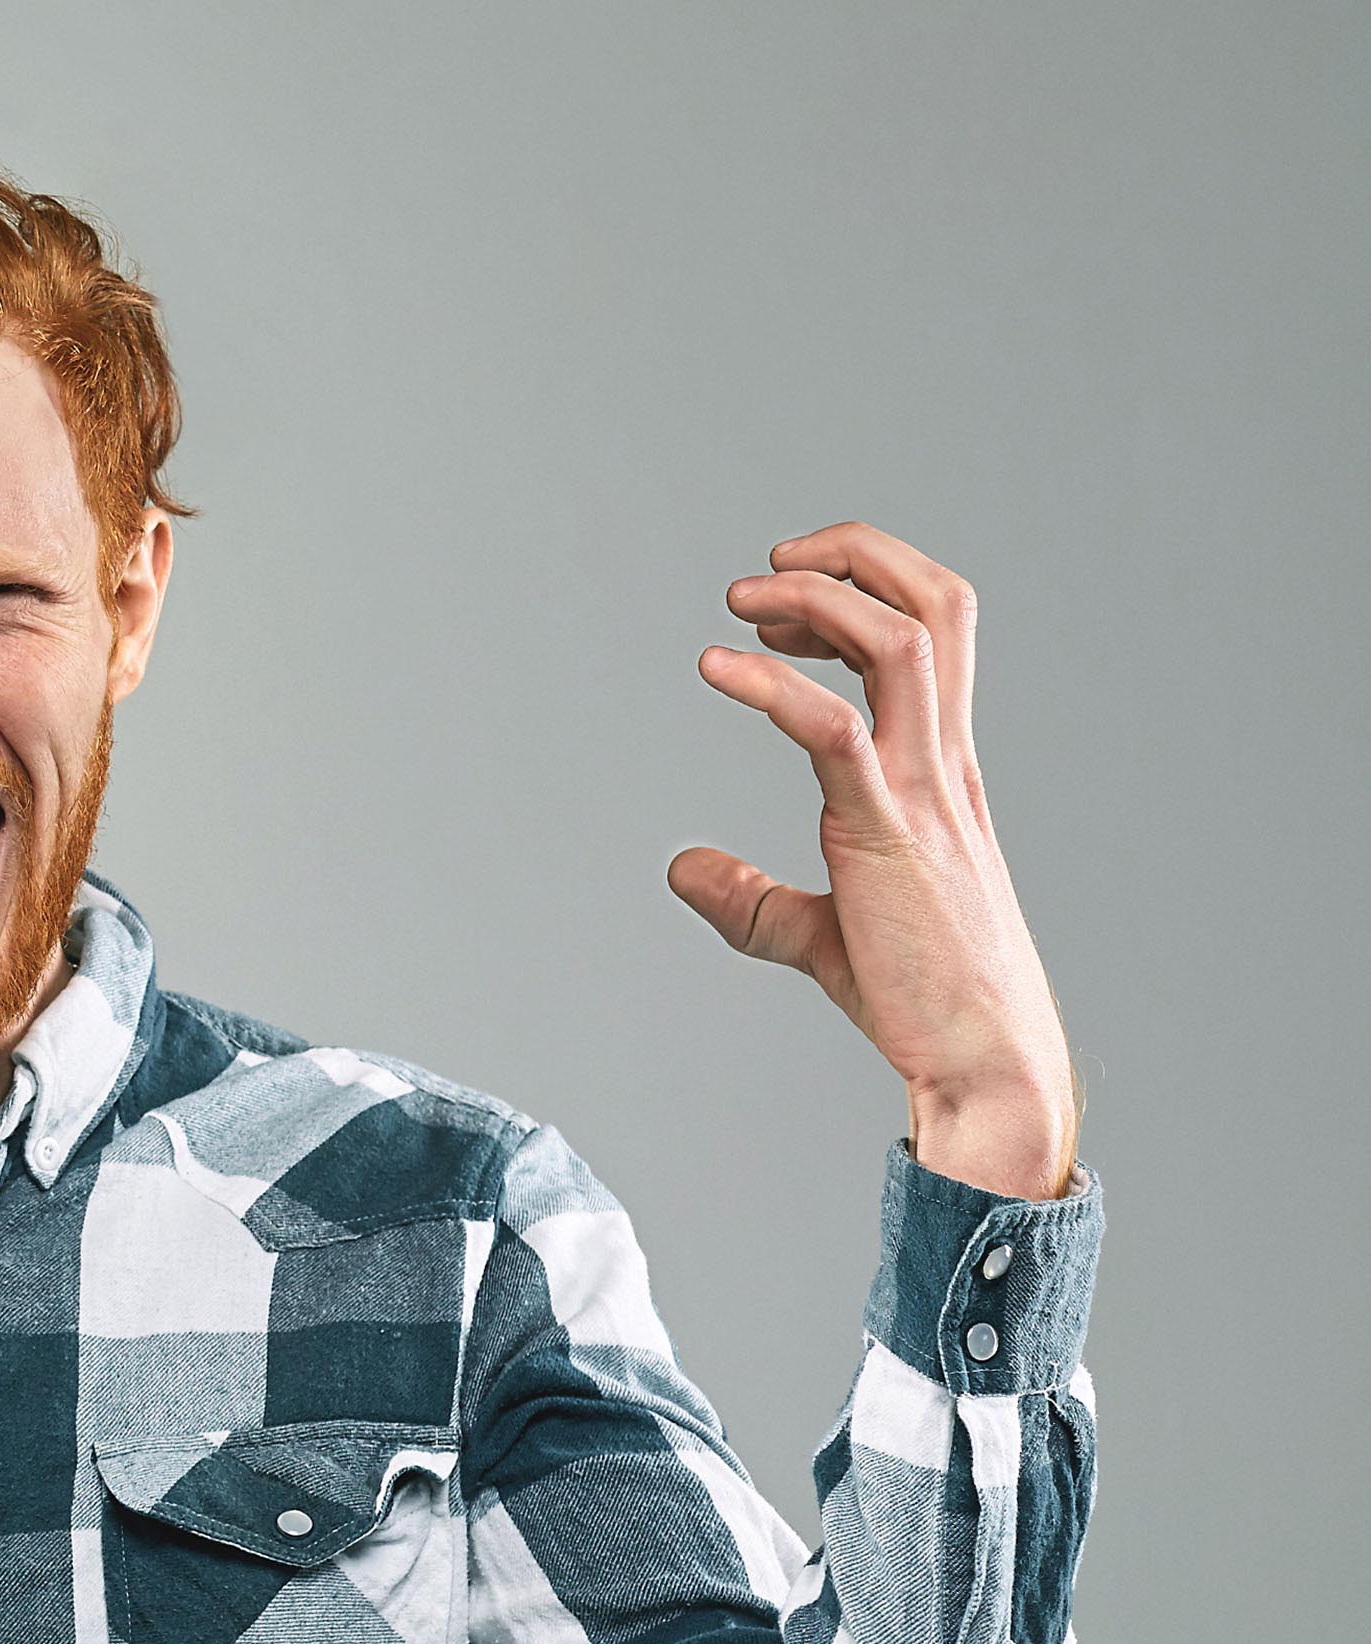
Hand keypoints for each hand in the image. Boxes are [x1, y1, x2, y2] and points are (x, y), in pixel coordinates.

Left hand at [666, 522, 1078, 1198]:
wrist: (981, 1065)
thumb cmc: (921, 1001)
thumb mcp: (820, 935)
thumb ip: (752, 899)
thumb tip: (682, 871)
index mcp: (941, 772)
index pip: (930, 635)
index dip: (861, 594)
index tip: (779, 610)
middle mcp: (944, 765)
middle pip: (937, 607)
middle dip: (856, 557)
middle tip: (764, 570)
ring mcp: (926, 795)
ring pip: (903, 643)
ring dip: (817, 599)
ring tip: (739, 599)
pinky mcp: (891, 836)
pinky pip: (838, 730)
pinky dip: (773, 685)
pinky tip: (716, 670)